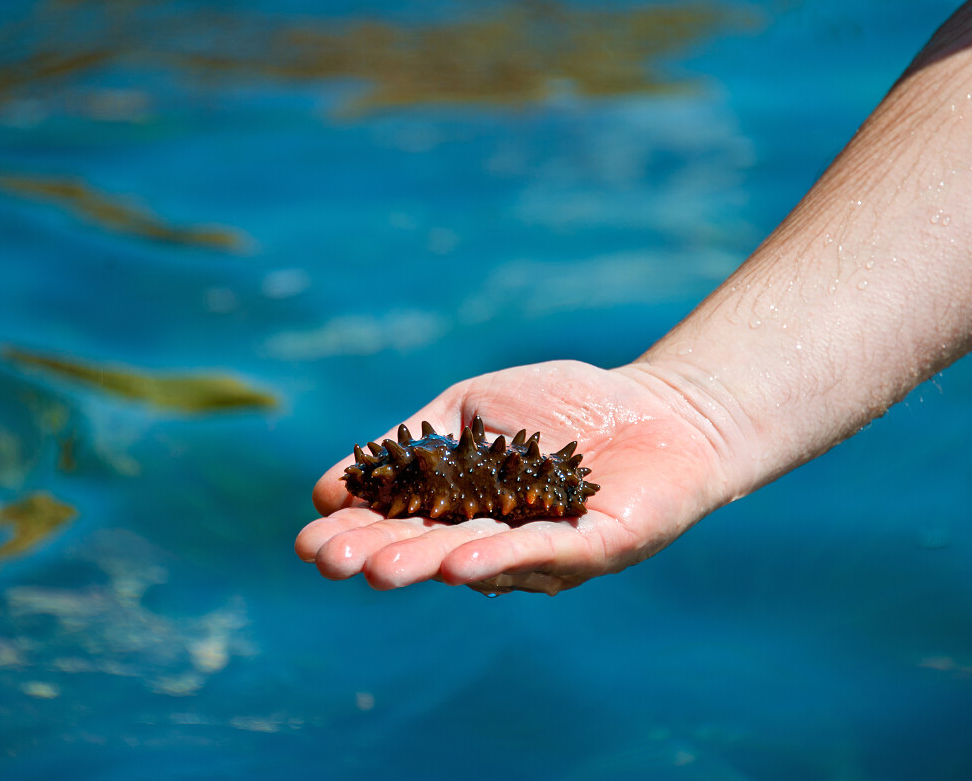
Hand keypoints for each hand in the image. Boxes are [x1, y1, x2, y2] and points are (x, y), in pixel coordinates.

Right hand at [294, 360, 735, 593]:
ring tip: (378, 568)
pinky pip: (547, 554)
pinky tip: (457, 565)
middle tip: (328, 560)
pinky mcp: (597, 546)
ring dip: (426, 565)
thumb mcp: (471, 409)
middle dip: (378, 555)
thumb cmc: (563, 404)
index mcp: (466, 511)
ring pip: (480, 559)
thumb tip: (335, 482)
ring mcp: (547, 549)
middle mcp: (500, 541)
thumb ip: (415, 443)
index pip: (401, 524)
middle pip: (431, 551)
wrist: (660, 405)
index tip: (310, 537)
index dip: (356, 532)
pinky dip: (502, 559)